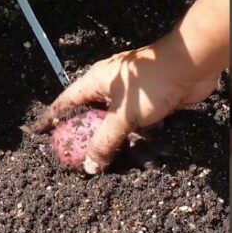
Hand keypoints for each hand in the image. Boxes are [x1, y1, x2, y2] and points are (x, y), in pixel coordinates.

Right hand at [33, 38, 220, 173]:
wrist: (191, 66)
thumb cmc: (151, 83)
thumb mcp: (123, 116)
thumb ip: (105, 141)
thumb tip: (90, 166)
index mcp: (95, 82)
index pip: (65, 102)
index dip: (51, 117)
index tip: (39, 132)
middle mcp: (109, 86)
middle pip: (90, 114)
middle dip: (86, 135)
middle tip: (77, 155)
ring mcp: (130, 94)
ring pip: (116, 121)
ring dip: (116, 139)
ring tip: (109, 160)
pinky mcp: (150, 101)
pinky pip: (137, 123)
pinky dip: (138, 136)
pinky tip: (141, 153)